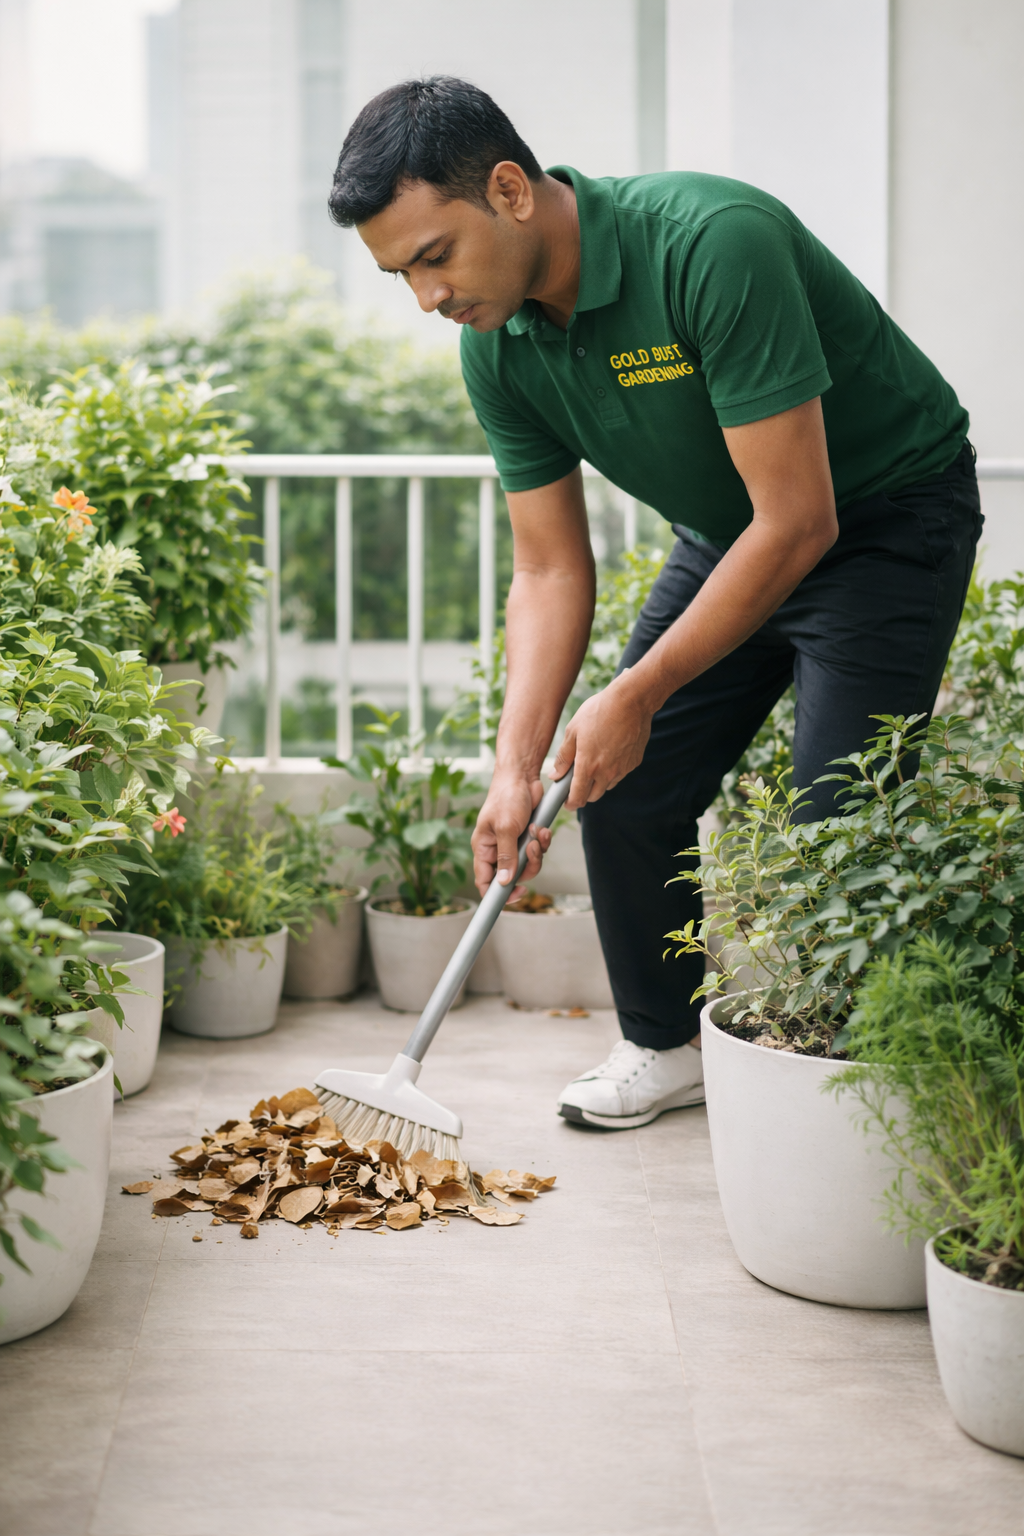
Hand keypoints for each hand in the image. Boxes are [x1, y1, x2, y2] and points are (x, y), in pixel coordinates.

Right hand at [471, 767, 552, 895]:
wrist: (522, 776)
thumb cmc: (506, 797)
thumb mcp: (506, 827)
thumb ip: (506, 856)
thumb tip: (504, 882)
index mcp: (483, 848)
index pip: (485, 881)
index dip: (498, 893)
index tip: (516, 893)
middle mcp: (497, 849)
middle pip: (512, 876)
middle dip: (527, 866)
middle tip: (532, 850)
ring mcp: (513, 844)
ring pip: (528, 865)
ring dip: (537, 852)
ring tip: (537, 833)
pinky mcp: (526, 838)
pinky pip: (538, 851)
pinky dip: (542, 842)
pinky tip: (541, 828)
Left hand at [550, 674, 652, 808]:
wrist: (631, 701)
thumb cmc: (598, 712)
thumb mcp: (573, 731)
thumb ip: (563, 757)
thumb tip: (555, 775)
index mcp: (588, 766)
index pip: (578, 797)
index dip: (570, 803)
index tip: (566, 802)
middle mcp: (606, 772)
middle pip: (593, 796)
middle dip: (583, 794)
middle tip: (577, 781)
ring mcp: (622, 769)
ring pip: (607, 786)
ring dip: (598, 782)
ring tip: (594, 762)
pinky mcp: (634, 763)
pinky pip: (620, 774)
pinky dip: (612, 771)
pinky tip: (609, 753)